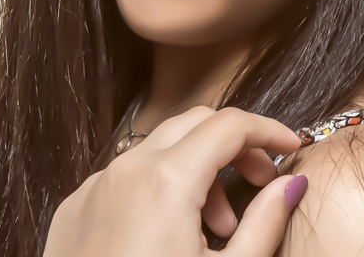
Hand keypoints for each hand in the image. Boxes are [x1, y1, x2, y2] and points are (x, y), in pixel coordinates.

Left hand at [42, 105, 308, 256]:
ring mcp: (92, 189)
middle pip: (193, 124)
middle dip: (233, 146)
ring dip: (195, 172)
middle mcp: (125, 171)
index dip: (268, 131)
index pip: (229, 125)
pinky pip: (122, 178)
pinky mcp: (72, 211)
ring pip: (155, 151)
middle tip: (260, 183)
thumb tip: (290, 186)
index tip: (291, 147)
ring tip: (215, 230)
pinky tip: (167, 238)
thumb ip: (264, 224)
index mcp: (167, 182)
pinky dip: (155, 190)